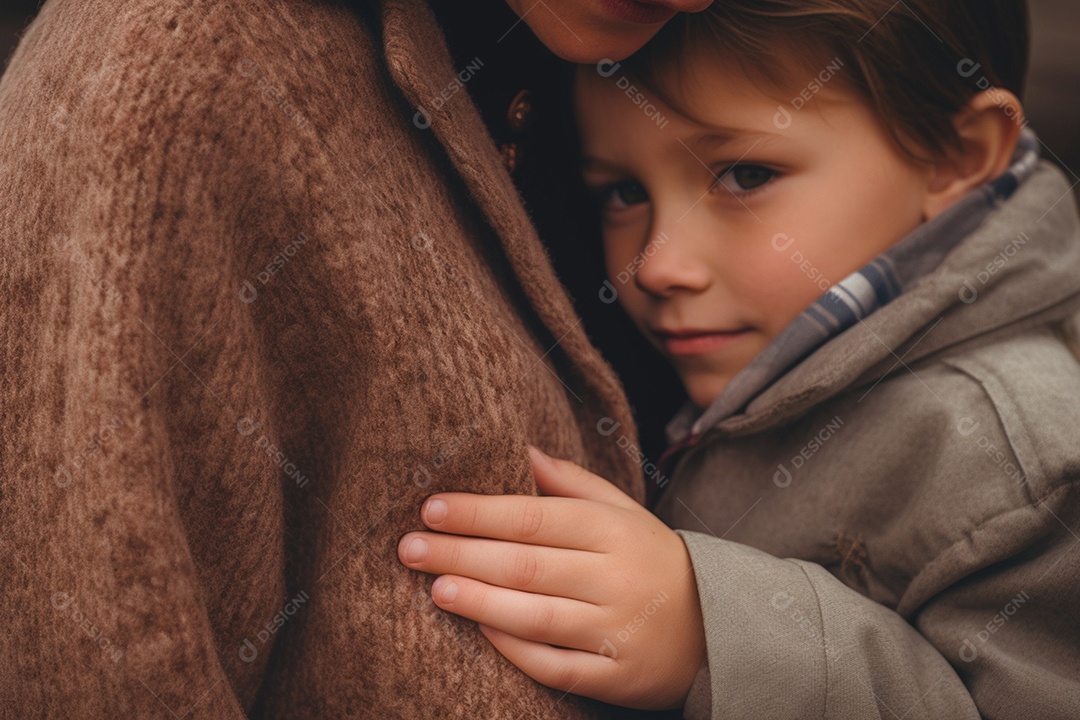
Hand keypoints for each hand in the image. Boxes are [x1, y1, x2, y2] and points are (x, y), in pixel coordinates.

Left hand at [396, 446, 706, 709]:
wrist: (717, 627)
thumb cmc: (652, 558)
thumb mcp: (624, 511)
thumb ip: (573, 482)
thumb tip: (521, 449)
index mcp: (614, 531)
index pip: (536, 516)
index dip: (480, 512)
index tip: (432, 508)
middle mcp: (616, 578)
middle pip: (526, 565)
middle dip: (462, 554)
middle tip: (408, 548)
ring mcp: (616, 631)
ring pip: (536, 616)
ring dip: (479, 602)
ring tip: (434, 588)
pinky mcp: (616, 676)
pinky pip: (555, 666)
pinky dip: (515, 649)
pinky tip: (480, 630)